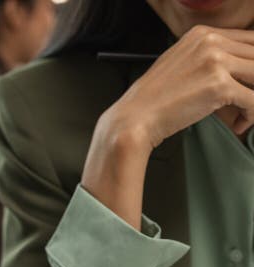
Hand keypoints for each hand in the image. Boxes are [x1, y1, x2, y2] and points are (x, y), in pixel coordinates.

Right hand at [82, 26, 253, 228]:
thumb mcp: (181, 64)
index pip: (251, 41)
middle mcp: (210, 42)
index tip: (250, 84)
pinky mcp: (219, 85)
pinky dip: (251, 115)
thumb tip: (241, 72)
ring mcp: (216, 62)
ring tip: (244, 115)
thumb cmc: (153, 100)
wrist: (134, 119)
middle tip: (247, 103)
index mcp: (202, 34)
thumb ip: (210, 59)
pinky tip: (239, 123)